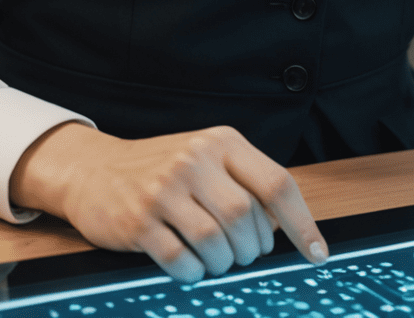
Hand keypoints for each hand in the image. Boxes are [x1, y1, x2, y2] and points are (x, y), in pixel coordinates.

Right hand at [11, 122, 328, 283]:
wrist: (95, 169)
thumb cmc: (163, 170)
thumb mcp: (207, 159)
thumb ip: (245, 182)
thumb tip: (290, 228)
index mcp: (221, 141)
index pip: (276, 183)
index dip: (303, 224)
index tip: (319, 254)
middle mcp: (194, 159)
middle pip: (246, 219)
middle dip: (252, 249)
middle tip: (241, 254)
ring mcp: (164, 189)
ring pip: (217, 242)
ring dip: (224, 264)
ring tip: (216, 260)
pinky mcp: (139, 220)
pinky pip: (183, 261)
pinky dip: (195, 273)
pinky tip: (190, 265)